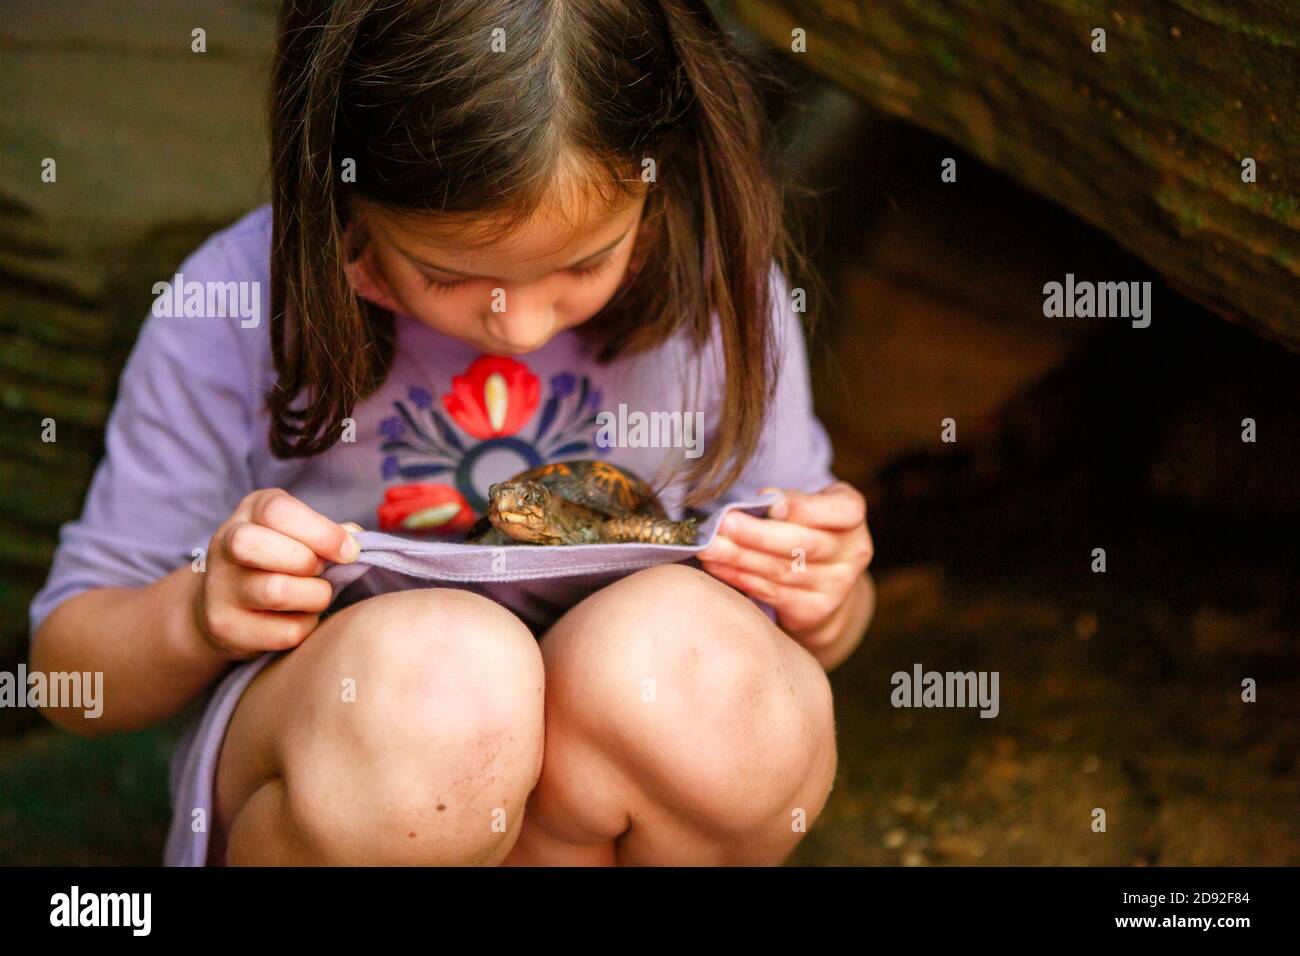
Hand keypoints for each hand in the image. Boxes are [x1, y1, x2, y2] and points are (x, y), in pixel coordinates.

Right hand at [192, 489, 360, 659]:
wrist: (227, 602)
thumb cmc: (280, 559)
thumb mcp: (300, 532)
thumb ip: (327, 533)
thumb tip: (354, 540)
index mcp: (250, 511)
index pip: (277, 511)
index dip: (322, 532)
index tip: (349, 551)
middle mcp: (225, 544)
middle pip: (257, 545)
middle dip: (306, 561)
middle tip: (322, 571)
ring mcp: (219, 587)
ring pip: (275, 591)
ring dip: (314, 596)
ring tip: (317, 596)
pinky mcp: (225, 627)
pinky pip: (283, 631)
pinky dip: (306, 626)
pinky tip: (301, 617)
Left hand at [697, 481, 873, 646]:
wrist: (825, 583)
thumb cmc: (806, 528)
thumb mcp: (808, 506)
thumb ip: (789, 501)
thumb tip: (764, 500)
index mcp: (852, 516)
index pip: (842, 510)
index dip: (805, 507)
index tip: (766, 501)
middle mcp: (852, 552)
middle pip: (804, 544)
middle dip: (757, 534)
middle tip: (722, 524)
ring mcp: (836, 585)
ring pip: (781, 570)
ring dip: (739, 557)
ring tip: (709, 547)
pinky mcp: (814, 609)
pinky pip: (770, 591)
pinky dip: (739, 577)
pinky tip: (716, 566)